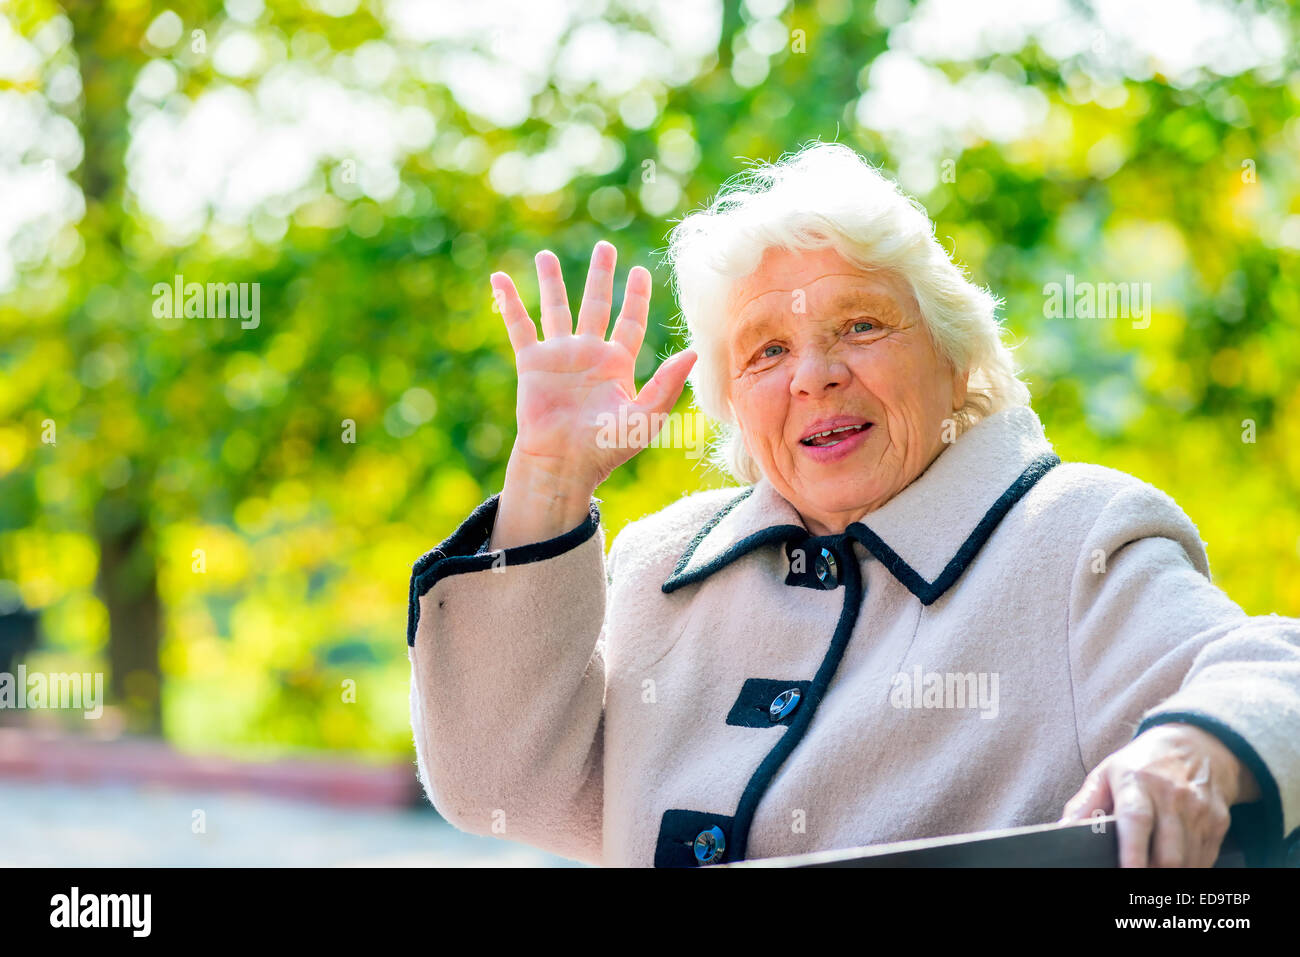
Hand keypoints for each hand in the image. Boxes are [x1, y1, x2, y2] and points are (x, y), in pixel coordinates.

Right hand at [488, 241, 696, 547]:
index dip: (636, 297)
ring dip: (551, 282)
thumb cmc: (606, 449)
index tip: (640, 271)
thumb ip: (667, 385)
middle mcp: (588, 355)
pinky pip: (519, 326)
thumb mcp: (646, 418)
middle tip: (604, 246)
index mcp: (617, 365)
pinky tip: (499, 279)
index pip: (629, 322)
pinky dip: (509, 303)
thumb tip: (692, 351)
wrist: (564, 465)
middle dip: (600, 276)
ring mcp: (558, 357)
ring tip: (545, 254)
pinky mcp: (532, 363)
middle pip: (596, 305)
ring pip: (556, 310)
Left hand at [1060, 722, 1259, 866]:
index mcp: (1137, 781)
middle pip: (1168, 852)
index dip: (1132, 851)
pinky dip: (1189, 868)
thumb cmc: (1142, 764)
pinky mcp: (1218, 822)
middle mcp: (1172, 795)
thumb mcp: (1107, 774)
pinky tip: (1175, 864)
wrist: (1196, 745)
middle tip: (1136, 879)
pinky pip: (1205, 859)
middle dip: (1153, 873)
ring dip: (1171, 874)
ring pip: (1188, 861)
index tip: (1127, 872)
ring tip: (1153, 871)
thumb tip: (1062, 830)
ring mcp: (1199, 810)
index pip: (1136, 820)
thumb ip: (1084, 804)